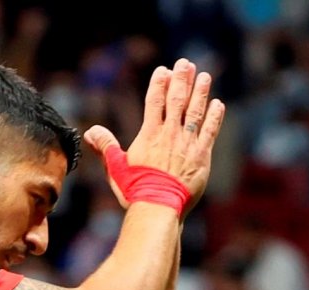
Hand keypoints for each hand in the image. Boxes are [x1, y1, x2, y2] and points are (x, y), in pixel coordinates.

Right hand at [83, 57, 225, 215]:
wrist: (158, 206)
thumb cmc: (135, 190)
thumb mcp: (115, 168)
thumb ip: (106, 147)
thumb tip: (91, 132)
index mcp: (149, 135)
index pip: (154, 102)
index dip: (159, 84)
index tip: (163, 70)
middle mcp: (170, 134)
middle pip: (177, 100)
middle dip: (181, 80)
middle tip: (185, 63)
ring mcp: (187, 144)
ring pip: (195, 112)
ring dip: (200, 92)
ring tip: (204, 76)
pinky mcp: (202, 156)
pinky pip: (210, 132)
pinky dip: (215, 117)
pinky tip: (218, 104)